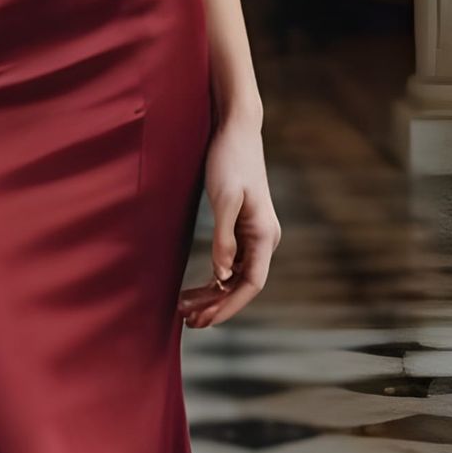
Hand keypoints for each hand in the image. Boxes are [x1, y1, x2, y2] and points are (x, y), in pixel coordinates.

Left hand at [178, 115, 280, 328]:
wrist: (236, 129)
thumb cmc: (230, 159)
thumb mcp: (224, 199)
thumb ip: (225, 238)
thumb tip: (221, 277)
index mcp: (265, 234)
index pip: (251, 283)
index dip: (229, 305)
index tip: (206, 321)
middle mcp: (265, 238)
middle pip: (243, 284)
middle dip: (218, 306)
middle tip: (189, 323)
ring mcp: (255, 233)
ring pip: (236, 276)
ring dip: (214, 295)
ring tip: (187, 310)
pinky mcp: (244, 226)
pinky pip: (232, 262)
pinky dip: (215, 278)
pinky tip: (199, 288)